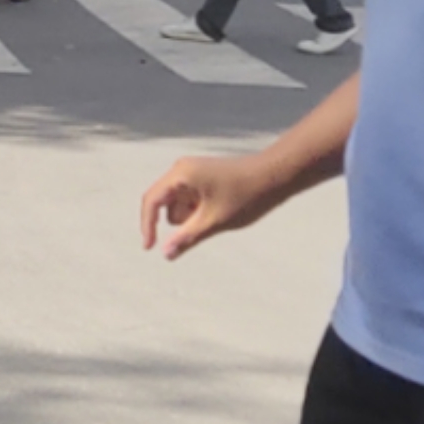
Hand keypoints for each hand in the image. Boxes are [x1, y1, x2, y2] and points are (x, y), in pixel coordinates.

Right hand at [138, 152, 297, 259]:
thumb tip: (166, 254)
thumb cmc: (246, 195)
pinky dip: (199, 210)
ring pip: (178, 205)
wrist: (276, 175)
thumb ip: (187, 237)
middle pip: (165, 205)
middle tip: (210, 221)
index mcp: (181, 174)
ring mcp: (191, 172)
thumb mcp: (215, 221)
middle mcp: (181, 169)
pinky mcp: (201, 177)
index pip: (152, 201)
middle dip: (182, 220)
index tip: (149, 248)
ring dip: (192, 216)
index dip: (147, 225)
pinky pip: (189, 200)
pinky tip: (221, 208)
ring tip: (219, 213)